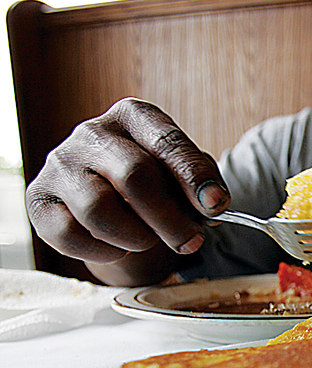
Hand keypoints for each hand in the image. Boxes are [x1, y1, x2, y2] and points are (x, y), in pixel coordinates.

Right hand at [26, 98, 229, 265]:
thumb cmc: (153, 183)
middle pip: (134, 176)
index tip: (216, 206)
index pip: (166, 142)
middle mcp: (92, 133)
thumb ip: (201, 183)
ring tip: (149, 241)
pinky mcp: (39, 200)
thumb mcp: (181, 173)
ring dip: (136, 237)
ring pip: (99, 209)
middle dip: (170, 219)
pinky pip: (69, 235)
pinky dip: (104, 251)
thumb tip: (212, 205)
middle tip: (191, 242)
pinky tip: (119, 248)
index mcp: (133, 116)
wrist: (110, 201)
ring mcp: (61, 165)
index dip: (194, 178)